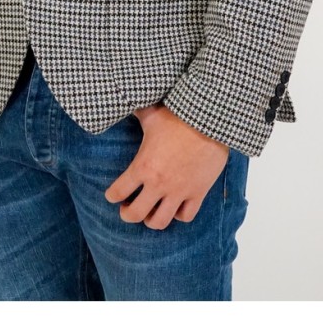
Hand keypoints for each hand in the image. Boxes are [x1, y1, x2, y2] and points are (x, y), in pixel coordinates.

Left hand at [104, 104, 229, 229]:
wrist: (211, 122)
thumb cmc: (179, 116)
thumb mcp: (152, 114)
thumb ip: (136, 112)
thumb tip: (125, 100)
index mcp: (143, 166)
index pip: (118, 192)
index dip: (111, 196)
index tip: (112, 195)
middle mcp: (158, 184)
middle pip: (135, 214)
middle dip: (127, 214)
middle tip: (126, 208)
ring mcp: (179, 191)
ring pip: (160, 222)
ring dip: (151, 219)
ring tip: (149, 212)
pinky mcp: (198, 193)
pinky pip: (185, 216)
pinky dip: (178, 215)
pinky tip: (175, 206)